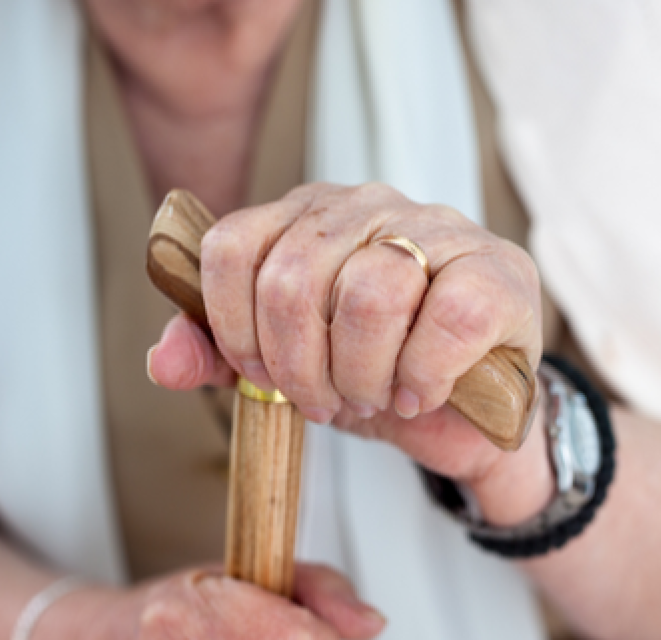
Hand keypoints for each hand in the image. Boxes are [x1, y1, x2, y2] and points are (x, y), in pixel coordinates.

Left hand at [148, 182, 543, 488]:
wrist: (465, 413)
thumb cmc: (374, 374)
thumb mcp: (285, 370)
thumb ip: (219, 358)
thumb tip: (163, 359)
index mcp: (306, 216)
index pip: (233, 247)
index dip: (232, 326)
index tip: (259, 373)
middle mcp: (368, 206)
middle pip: (292, 279)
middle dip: (299, 368)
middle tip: (323, 400)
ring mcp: (438, 230)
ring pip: (369, 296)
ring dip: (362, 375)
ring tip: (375, 395)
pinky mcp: (497, 272)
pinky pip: (444, 319)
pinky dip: (421, 375)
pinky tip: (421, 391)